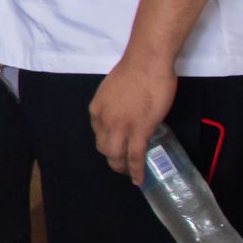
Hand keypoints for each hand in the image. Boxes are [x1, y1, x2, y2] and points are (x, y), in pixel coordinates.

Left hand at [90, 58, 176, 182]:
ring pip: (116, 155)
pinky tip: (139, 179)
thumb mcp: (114, 90)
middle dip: (112, 158)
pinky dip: (136, 170)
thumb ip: (115, 105)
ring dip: (122, 167)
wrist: (147, 62)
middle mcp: (103, 121)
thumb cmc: (135, 70)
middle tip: (122, 164)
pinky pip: (135, 156)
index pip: (98, 133)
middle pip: (104, 148)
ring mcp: (120, 127)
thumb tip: (124, 111)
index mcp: (96, 109)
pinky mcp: (139, 130)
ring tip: (130, 173)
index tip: (116, 145)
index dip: (108, 142)